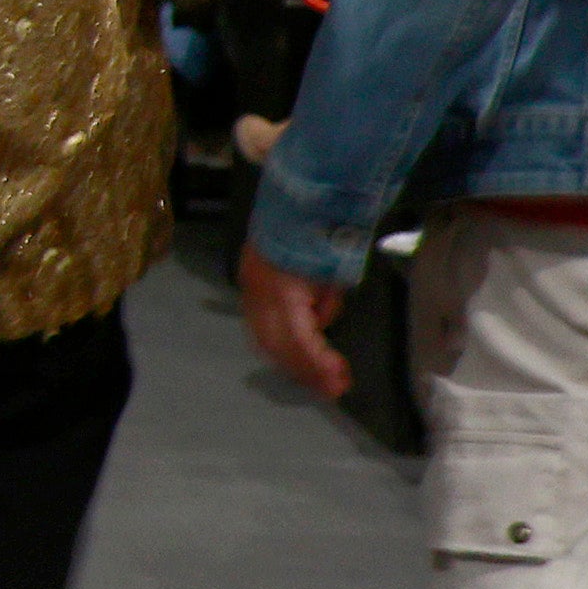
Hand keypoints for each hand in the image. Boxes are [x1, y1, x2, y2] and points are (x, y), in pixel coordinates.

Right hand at [238, 248, 351, 399]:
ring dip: (290, 361)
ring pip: (264, 340)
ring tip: (316, 376)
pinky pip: (259, 326)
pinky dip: (278, 344)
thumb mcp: (332, 275)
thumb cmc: (318, 235)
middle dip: (304, 370)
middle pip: (277, 347)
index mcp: (282, 294)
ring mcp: (249, 292)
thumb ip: (325, 305)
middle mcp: (259, 298)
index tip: (339, 381)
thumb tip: (319, 322)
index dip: (319, 365)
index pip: (299, 342)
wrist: (295, 200)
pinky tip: (295, 354)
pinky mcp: (247, 286)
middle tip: (330, 388)